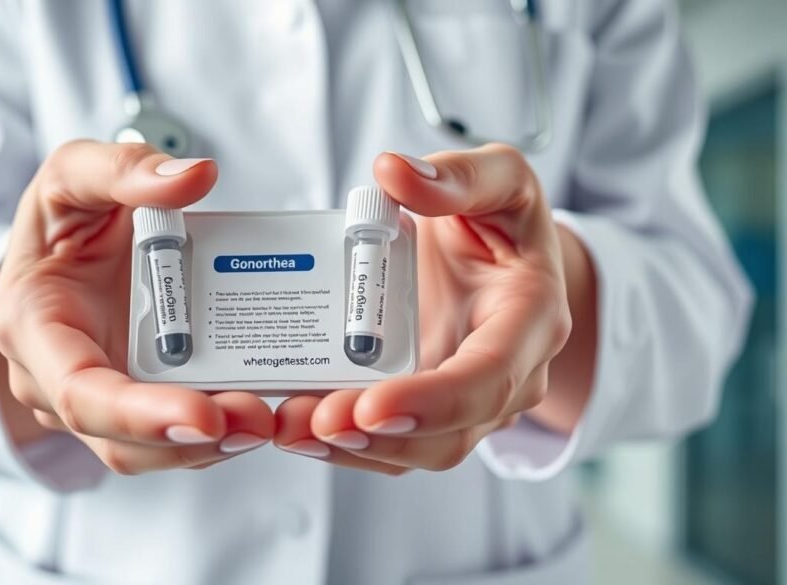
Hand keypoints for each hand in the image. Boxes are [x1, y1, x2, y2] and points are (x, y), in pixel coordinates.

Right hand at [0, 141, 272, 474]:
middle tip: (258, 421)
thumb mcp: (73, 177)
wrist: (54, 254)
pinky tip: (260, 412)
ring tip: (268, 419)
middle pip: (120, 441)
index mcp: (33, 327)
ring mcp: (97, 404)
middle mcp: (57, 382)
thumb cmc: (58, 222)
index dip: (139, 415)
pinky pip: (174, 436)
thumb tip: (194, 175)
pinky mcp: (134, 408)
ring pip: (153, 452)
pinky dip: (217, 432)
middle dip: (190, 441)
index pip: (79, 392)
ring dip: (213, 446)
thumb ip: (123, 170)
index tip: (203, 416)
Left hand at [275, 144, 580, 474]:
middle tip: (309, 424)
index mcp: (531, 320)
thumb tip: (392, 171)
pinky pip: (390, 441)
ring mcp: (466, 403)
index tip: (370, 406)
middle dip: (377, 439)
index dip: (432, 400)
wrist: (504, 258)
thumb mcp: (502, 179)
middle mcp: (506, 377)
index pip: (489, 377)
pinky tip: (297, 428)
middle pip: (447, 434)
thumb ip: (457, 176)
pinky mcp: (428, 409)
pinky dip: (343, 443)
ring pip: (414, 449)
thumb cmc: (505, 220)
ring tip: (290, 429)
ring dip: (350, 449)